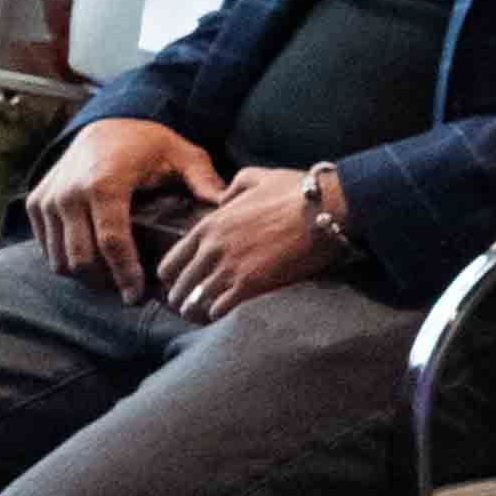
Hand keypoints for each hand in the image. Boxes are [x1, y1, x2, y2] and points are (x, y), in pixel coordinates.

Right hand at [23, 117, 218, 296]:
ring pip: (60, 258)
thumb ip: (205, 181)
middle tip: (129, 292)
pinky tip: (94, 263)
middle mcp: (70, 193)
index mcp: (105, 184)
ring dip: (86, 275)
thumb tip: (226, 208)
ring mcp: (49, 199)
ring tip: (113, 280)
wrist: (106, 122)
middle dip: (105, 281)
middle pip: (81, 258)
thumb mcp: (183, 155)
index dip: (125, 274)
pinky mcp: (36, 203)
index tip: (137, 295)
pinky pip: (47, 247)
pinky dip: (67, 260)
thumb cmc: (148, 142)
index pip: (112, 242)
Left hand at [148, 161, 339, 321]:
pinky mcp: (251, 284)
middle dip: (180, 298)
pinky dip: (218, 314)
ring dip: (195, 311)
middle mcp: (212, 249)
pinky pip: (221, 307)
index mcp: (209, 225)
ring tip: (199, 317)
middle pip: (180, 285)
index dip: (171, 276)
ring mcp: (230, 268)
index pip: (172, 260)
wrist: (325, 208)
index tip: (176, 282)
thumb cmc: (294, 192)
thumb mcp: (256, 178)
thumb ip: (233, 188)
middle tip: (185, 306)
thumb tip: (225, 199)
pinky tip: (221, 316)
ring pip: (196, 300)